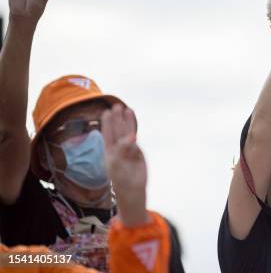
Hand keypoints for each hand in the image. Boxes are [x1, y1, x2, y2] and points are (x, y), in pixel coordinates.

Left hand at [101, 104, 148, 226]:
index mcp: (109, 151)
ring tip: (128, 110)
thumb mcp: (117, 163)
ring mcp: (128, 149)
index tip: (106, 112)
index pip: (107, 133)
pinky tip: (133, 123)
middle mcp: (118, 148)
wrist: (132, 189)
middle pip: (117, 130)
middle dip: (117, 119)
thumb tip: (131, 136)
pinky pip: (135, 139)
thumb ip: (122, 149)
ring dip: (127, 122)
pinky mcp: (137, 152)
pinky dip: (134, 130)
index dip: (107, 123)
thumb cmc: (120, 178)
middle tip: (117, 106)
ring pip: (127, 132)